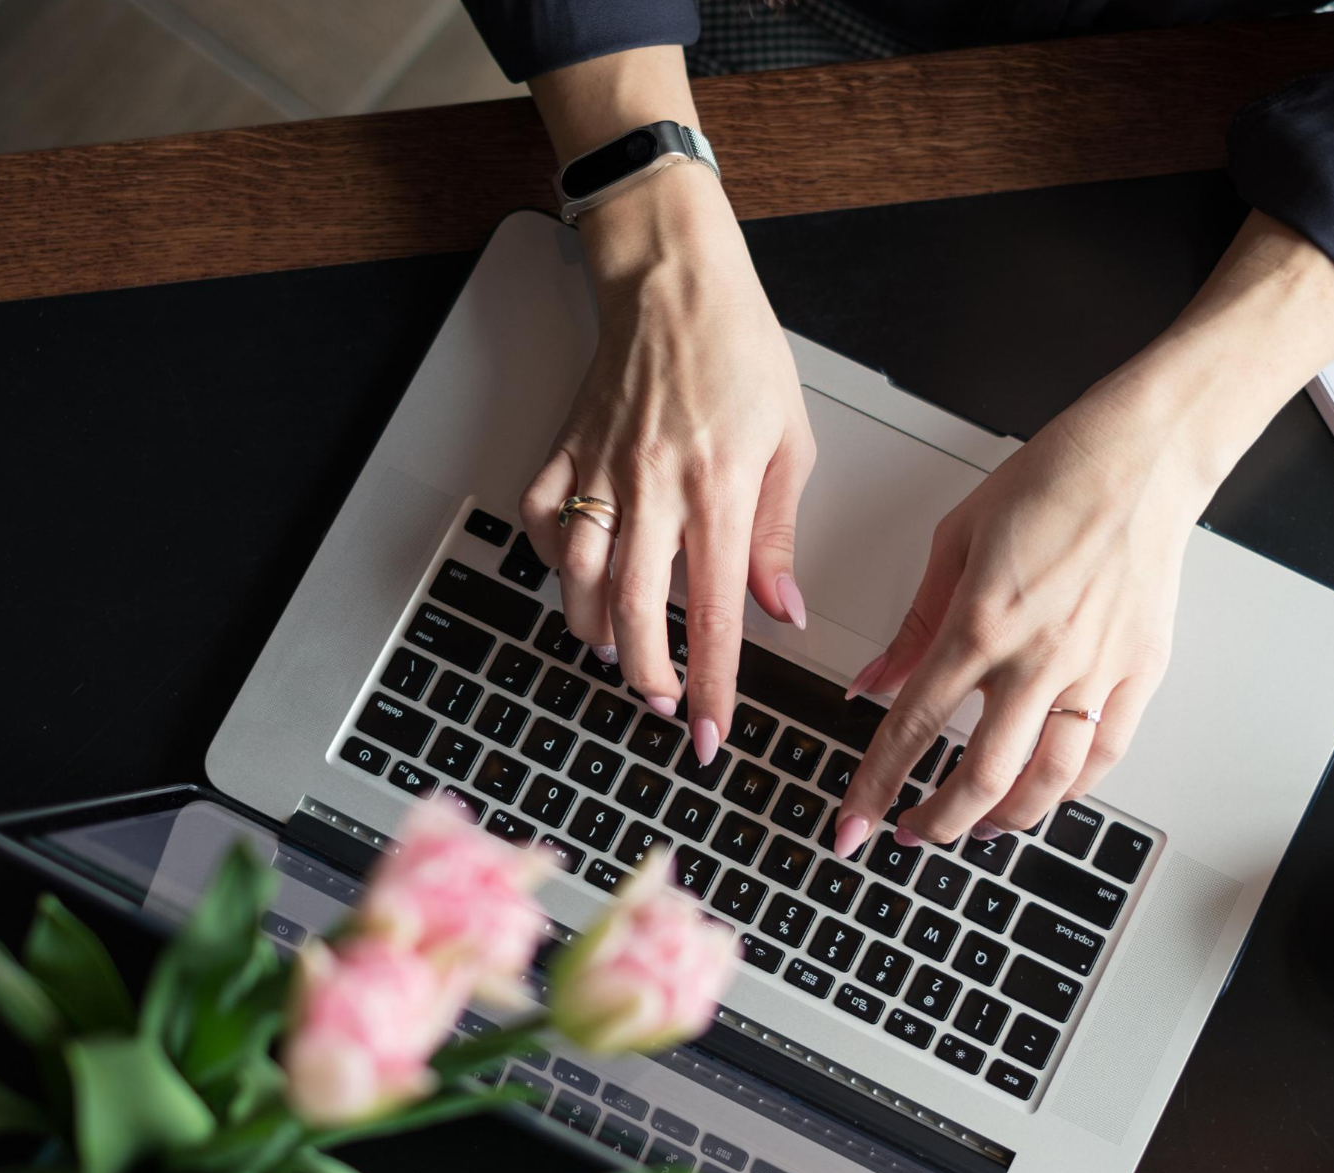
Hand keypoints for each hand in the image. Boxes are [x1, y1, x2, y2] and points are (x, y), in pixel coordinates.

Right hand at [519, 164, 814, 763]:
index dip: (715, 683)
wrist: (676, 278)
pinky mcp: (566, 448)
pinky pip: (542, 521)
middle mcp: (654, 485)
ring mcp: (601, 468)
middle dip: (648, 676)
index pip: (717, 612)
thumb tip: (782, 610)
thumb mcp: (791, 443)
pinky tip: (576, 579)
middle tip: (663, 704)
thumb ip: (779, 536)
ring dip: (598, 629)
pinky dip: (553, 561)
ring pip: (581, 576)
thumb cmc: (739, 349)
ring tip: (620, 653)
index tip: (713, 732)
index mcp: (720, 488)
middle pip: (639, 611)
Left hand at [831, 211, 1333, 855]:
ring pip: (1047, 782)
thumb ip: (914, 625)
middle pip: (981, 777)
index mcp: (979, 622)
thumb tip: (875, 682)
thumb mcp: (956, 540)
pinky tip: (1044, 795)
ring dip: (1003, 820)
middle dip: (936, 823)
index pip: (911, 729)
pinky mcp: (1140, 671)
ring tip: (974, 827)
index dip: (876, 787)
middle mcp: (1038, 657)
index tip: (854, 821)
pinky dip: (1070, 790)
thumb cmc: (1053, 479)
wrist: (1142, 456)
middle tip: (912, 835)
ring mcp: (1094, 670)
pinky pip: (1105, 756)